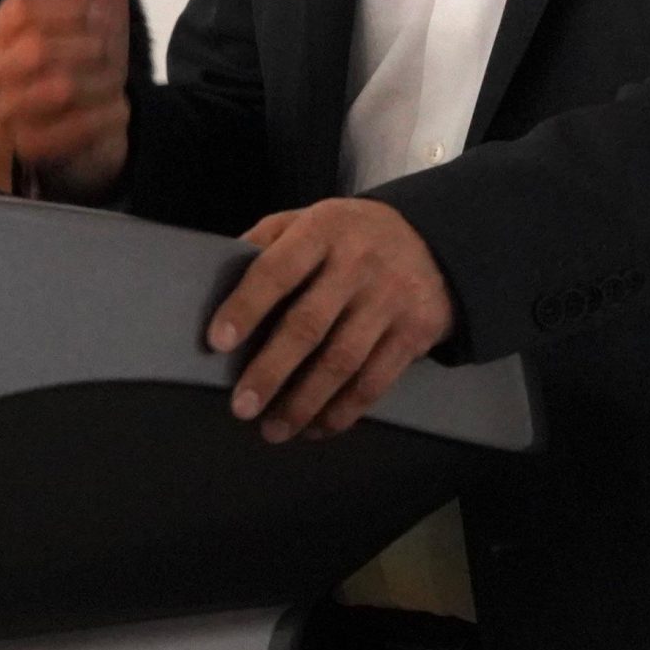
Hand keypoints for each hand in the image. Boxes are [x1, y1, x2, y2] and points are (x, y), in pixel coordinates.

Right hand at [0, 0, 131, 201]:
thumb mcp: (97, 1)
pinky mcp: (29, 151)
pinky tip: (110, 112)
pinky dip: (106, 116)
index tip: (98, 18)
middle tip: (108, 59)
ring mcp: (8, 113)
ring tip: (107, 86)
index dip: (74, 11)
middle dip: (94, 51)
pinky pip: (74, 126)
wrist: (99, 127)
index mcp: (2, 30)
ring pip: (60, 86)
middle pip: (43, 48)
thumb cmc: (88, 62)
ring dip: (102, 85)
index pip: (25, 7)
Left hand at [208, 198, 453, 442]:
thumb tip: (218, 277)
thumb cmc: (350, 237)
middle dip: (271, 371)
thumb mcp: (310, 219)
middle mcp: (359, 264)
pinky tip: (316, 427)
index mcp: (323, 229)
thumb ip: (268, 242)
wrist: (433, 243)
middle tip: (242, 407)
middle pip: (309, 324)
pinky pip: (375, 381)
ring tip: (273, 430)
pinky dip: (342, 412)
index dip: (246, 306)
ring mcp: (390, 300)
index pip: (277, 269)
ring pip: (342, 362)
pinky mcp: (415, 333)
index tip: (217, 343)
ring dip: (304, 403)